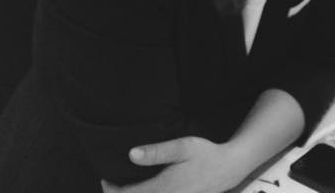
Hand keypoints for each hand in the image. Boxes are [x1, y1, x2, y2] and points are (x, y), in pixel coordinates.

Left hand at [100, 136, 243, 192]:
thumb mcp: (183, 147)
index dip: (112, 189)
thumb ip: (157, 152)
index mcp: (162, 188)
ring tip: (124, 187)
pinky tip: (145, 189)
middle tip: (111, 183)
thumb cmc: (206, 154)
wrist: (228, 168)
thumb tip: (131, 154)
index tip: (106, 177)